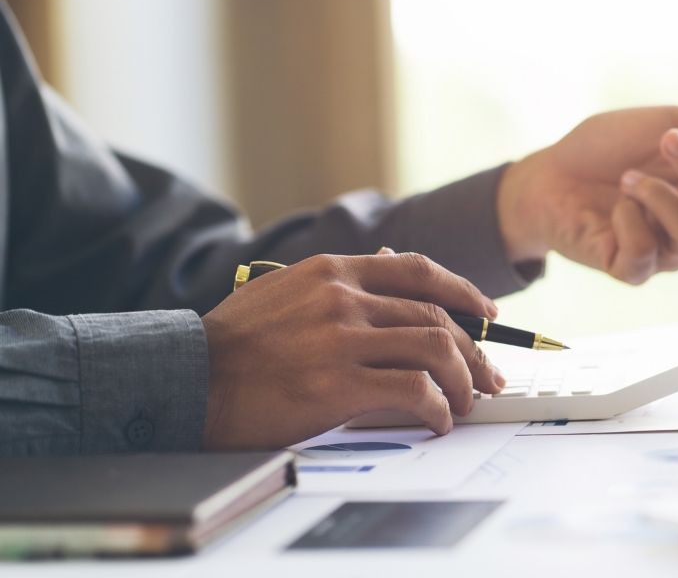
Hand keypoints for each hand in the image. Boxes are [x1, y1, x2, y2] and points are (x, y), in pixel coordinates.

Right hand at [201, 251, 505, 448]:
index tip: (486, 313)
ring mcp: (342, 338)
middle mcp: (344, 297)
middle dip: (474, 351)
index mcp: (332, 270)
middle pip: (437, 315)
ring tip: (465, 403)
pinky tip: (437, 420)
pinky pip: (414, 391)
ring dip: (463, 380)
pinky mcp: (339, 383)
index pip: (420, 270)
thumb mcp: (283, 289)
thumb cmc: (231, 344)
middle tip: (488, 376)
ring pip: (436, 349)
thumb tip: (390, 261)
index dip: (464, 291)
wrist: (185, 379)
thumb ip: (338, 279)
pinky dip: (438, 408)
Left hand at [497, 106, 677, 283]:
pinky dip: (630, 219)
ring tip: (626, 180)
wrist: (546, 173)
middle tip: (672, 142)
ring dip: (658, 194)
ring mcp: (666, 253)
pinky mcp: (632, 269)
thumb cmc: (604, 148)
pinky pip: (646, 252)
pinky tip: (614, 209)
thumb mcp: (667, 122)